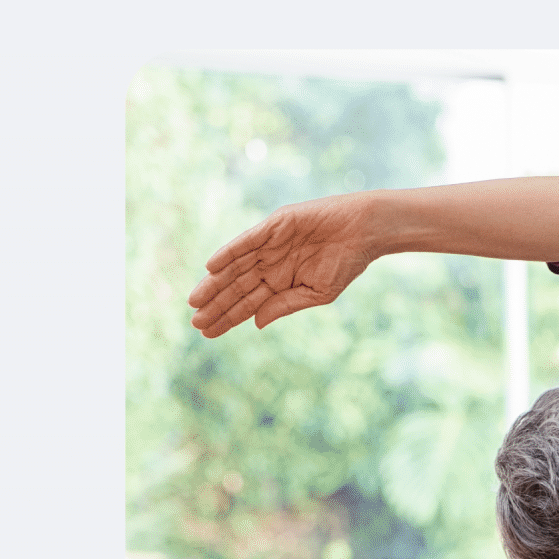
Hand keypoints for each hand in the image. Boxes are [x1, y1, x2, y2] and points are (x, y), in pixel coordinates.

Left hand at [188, 193, 383, 336]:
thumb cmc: (347, 262)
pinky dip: (229, 253)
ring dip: (214, 283)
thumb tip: (256, 323)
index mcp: (281, 283)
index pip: (247, 304)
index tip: (208, 332)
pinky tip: (212, 267)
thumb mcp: (318, 293)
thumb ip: (286, 305)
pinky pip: (245, 242)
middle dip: (215, 305)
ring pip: (235, 267)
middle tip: (195, 322)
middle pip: (235, 287)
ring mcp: (269, 245)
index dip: (228, 318)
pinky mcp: (273, 226)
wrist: (364, 231)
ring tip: (195, 300)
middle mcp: (270, 265)